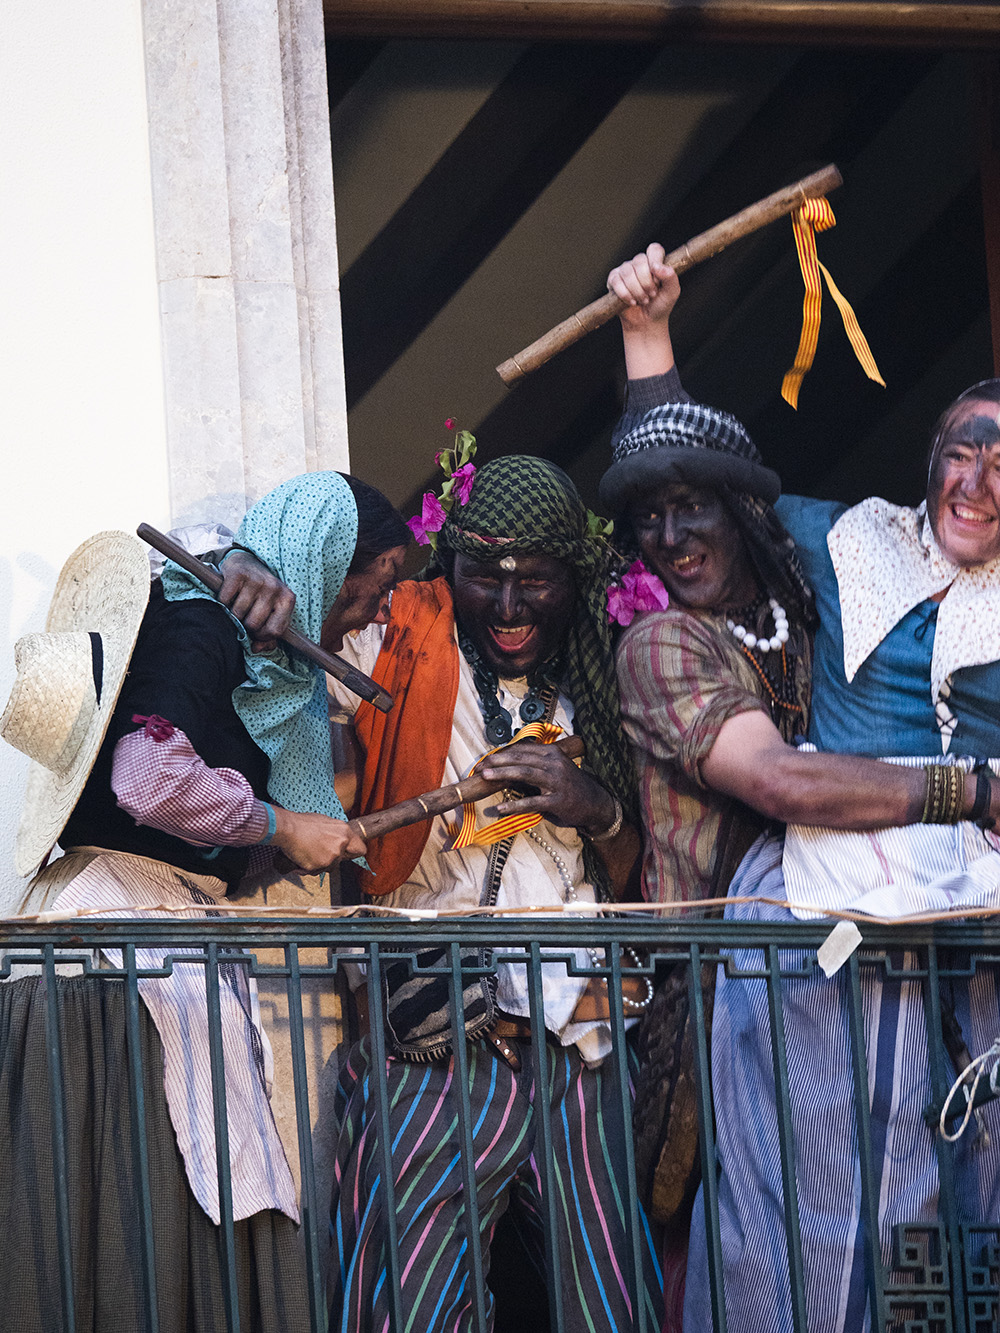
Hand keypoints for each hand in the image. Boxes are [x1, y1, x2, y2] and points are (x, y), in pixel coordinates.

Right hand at [218, 549, 295, 652]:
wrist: (247, 563)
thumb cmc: (261, 594)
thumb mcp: (272, 612)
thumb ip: (269, 635)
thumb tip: (258, 648)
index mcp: (288, 599)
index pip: (275, 631)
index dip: (262, 636)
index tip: (256, 632)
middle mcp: (274, 587)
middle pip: (254, 624)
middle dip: (245, 625)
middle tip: (245, 615)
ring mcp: (256, 579)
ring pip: (238, 613)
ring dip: (233, 613)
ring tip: (238, 603)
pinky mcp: (238, 574)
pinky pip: (225, 600)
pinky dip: (223, 601)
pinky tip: (230, 595)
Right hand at [271, 807, 366, 870]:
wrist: (287, 829)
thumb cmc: (302, 823)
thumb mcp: (326, 821)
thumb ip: (336, 832)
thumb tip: (339, 838)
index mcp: (344, 832)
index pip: (360, 849)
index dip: (353, 853)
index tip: (347, 854)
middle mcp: (340, 845)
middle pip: (341, 861)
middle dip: (332, 859)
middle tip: (319, 851)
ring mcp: (331, 856)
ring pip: (329, 867)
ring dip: (320, 864)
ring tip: (308, 851)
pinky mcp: (319, 865)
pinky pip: (316, 872)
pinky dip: (308, 868)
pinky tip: (302, 857)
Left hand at [479, 742, 616, 834]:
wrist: (595, 804)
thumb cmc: (570, 786)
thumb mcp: (553, 770)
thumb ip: (532, 767)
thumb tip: (504, 768)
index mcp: (551, 753)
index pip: (521, 750)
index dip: (501, 754)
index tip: (484, 759)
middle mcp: (554, 764)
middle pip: (520, 759)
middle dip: (497, 762)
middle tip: (479, 766)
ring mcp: (556, 782)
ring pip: (525, 774)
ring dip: (502, 774)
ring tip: (485, 776)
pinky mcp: (557, 801)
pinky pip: (532, 803)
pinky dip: (515, 806)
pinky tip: (500, 809)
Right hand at [607, 243, 679, 332]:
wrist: (647, 323)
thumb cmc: (660, 305)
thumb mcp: (672, 292)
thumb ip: (670, 277)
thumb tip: (656, 267)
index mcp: (654, 262)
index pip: (654, 249)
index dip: (655, 261)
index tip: (658, 278)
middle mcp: (639, 263)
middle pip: (639, 260)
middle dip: (646, 281)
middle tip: (652, 295)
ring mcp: (625, 270)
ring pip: (627, 271)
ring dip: (637, 290)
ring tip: (643, 300)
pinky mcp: (613, 280)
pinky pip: (616, 281)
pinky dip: (625, 294)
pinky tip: (632, 302)